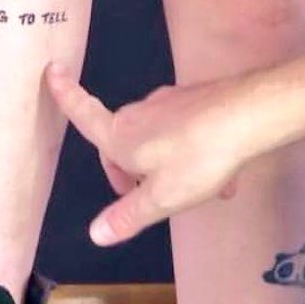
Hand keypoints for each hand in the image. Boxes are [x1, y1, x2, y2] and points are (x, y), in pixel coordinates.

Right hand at [44, 63, 253, 245]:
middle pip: (121, 138)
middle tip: (145, 194)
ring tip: (195, 191)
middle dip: (128, 167)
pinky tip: (221, 175)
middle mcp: (139, 114)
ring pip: (156, 137)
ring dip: (165, 164)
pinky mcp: (199, 100)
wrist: (251, 116)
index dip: (65, 94)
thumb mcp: (161, 198)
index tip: (53, 69)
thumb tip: (94, 234)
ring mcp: (170, 103)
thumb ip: (128, 216)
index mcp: (120, 136)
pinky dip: (192, 152)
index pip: (83, 113)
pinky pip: (185, 130)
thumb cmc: (198, 158)